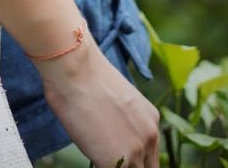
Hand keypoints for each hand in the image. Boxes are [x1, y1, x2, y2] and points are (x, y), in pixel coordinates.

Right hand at [34, 30, 160, 166]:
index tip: (120, 159)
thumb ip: (125, 126)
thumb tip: (114, 139)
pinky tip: (91, 155)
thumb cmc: (87, 78)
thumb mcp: (119, 103)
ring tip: (98, 153)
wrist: (76, 70)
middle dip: (127, 166)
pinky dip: (99, 166)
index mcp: (151, 121)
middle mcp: (149, 137)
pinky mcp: (114, 162)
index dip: (134, 162)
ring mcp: (134, 152)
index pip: (150, 158)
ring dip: (115, 166)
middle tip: (111, 159)